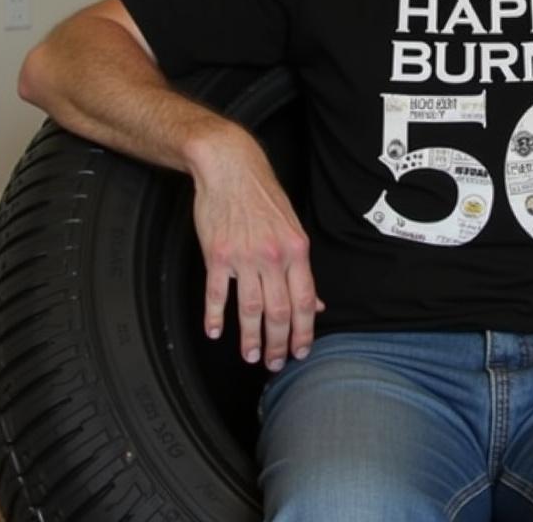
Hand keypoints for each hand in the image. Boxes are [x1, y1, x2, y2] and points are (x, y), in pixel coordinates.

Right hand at [189, 125, 321, 369]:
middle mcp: (273, 256)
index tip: (301, 352)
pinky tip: (216, 332)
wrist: (231, 168)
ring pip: (250, 308)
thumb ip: (302, 269)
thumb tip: (317, 303)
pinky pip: (217, 294)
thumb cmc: (263, 197)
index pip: (305, 301)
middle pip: (279, 311)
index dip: (304, 331)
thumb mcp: (293, 228)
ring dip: (251, 338)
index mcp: (297, 250)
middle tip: (274, 364)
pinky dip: (216, 317)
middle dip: (279, 343)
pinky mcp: (217, 255)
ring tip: (251, 355)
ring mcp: (244, 257)